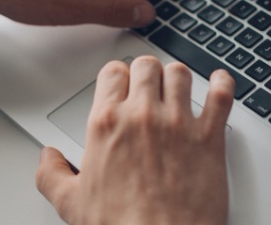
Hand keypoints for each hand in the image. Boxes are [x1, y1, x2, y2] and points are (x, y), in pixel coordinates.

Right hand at [36, 56, 234, 224]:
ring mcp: (179, 123)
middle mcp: (143, 116)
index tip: (120, 83)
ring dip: (178, 77)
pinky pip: (221, 94)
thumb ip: (53, 174)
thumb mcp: (72, 203)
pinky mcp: (210, 136)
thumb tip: (48, 158)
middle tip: (148, 84)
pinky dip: (221, 83)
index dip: (117, 76)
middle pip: (146, 67)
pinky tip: (218, 82)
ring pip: (180, 74)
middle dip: (146, 72)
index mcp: (108, 125)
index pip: (112, 73)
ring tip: (177, 86)